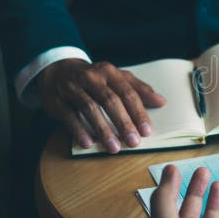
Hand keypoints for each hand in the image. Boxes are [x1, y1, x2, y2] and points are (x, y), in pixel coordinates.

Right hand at [37, 59, 165, 152]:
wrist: (56, 70)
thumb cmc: (94, 78)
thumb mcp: (116, 77)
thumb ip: (139, 89)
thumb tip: (161, 102)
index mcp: (109, 72)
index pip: (127, 93)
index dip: (138, 112)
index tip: (147, 131)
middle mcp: (91, 78)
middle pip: (110, 101)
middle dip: (123, 123)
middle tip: (134, 142)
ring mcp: (72, 88)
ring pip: (90, 109)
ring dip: (103, 130)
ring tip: (115, 147)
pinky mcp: (57, 100)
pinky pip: (69, 116)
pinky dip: (79, 130)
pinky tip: (88, 144)